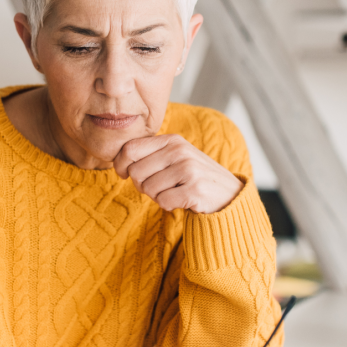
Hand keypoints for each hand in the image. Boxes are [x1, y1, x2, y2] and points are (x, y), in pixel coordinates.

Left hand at [113, 135, 243, 213]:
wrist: (227, 194)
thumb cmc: (192, 177)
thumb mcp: (174, 157)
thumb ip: (149, 154)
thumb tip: (119, 163)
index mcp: (171, 140)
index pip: (130, 149)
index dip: (121, 165)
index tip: (125, 174)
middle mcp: (180, 151)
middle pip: (136, 172)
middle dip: (141, 185)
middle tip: (158, 187)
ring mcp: (188, 169)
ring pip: (148, 189)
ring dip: (157, 196)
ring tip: (173, 192)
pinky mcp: (195, 189)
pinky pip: (163, 201)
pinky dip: (168, 205)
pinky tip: (181, 200)